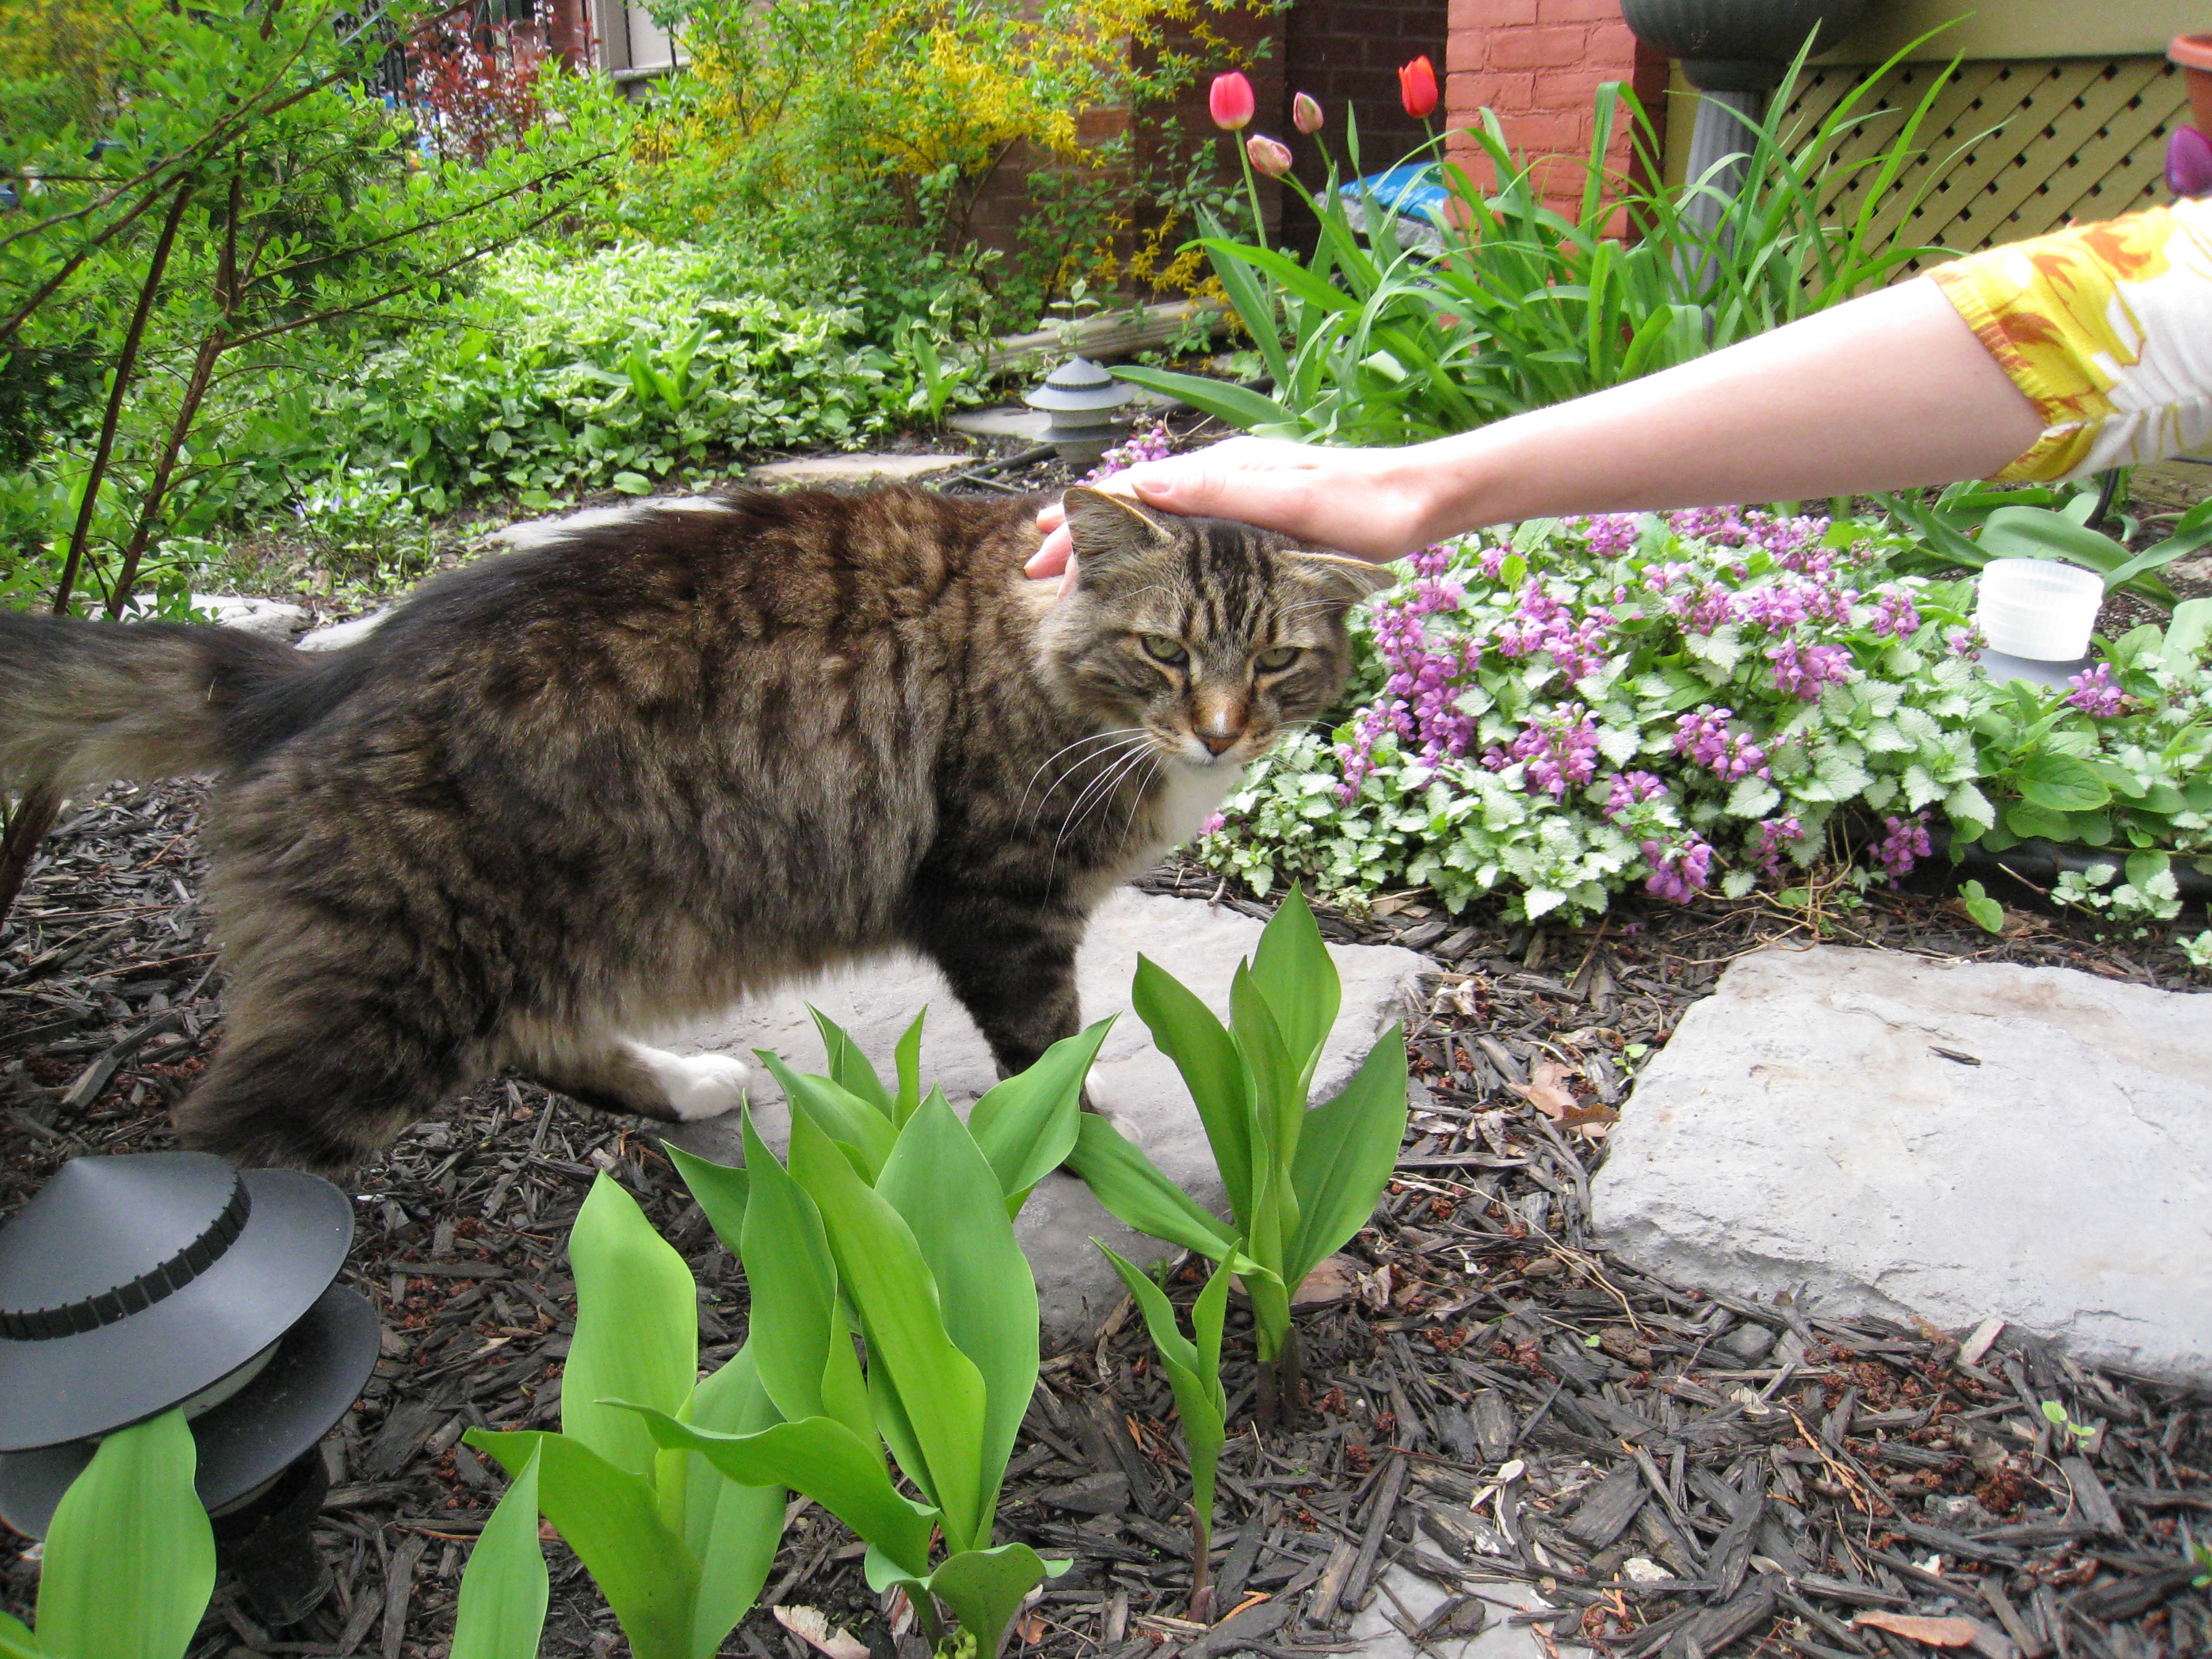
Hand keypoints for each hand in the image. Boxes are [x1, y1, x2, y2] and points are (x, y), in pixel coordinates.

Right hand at [1026, 436, 1433, 578]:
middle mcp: (1218, 486)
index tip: (1043, 554)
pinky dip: (1144, 567)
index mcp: (1219, 473)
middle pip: (1129, 515)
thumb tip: (1146, 481)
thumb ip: (1219, 490)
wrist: (1416, 505)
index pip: (1130, 494)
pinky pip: (1179, 549)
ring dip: (1104, 558)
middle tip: (1036, 580)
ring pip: (1150, 533)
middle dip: (1079, 545)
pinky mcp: (1248, 537)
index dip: (1082, 526)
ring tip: (1065, 584)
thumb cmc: (1361, 506)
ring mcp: (1231, 510)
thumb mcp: (1290, 500)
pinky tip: (1133, 593)